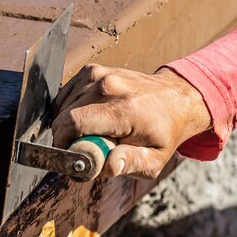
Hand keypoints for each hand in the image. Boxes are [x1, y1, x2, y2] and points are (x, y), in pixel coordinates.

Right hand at [52, 64, 210, 178]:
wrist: (175, 98)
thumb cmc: (162, 132)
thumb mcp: (154, 158)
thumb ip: (131, 163)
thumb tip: (108, 166)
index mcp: (124, 109)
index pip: (74, 123)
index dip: (63, 142)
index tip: (70, 154)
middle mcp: (109, 86)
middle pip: (64, 115)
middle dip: (65, 136)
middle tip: (81, 147)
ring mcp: (99, 75)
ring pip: (62, 105)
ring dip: (66, 123)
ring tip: (87, 132)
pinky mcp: (93, 71)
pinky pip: (65, 94)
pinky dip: (67, 108)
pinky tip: (83, 117)